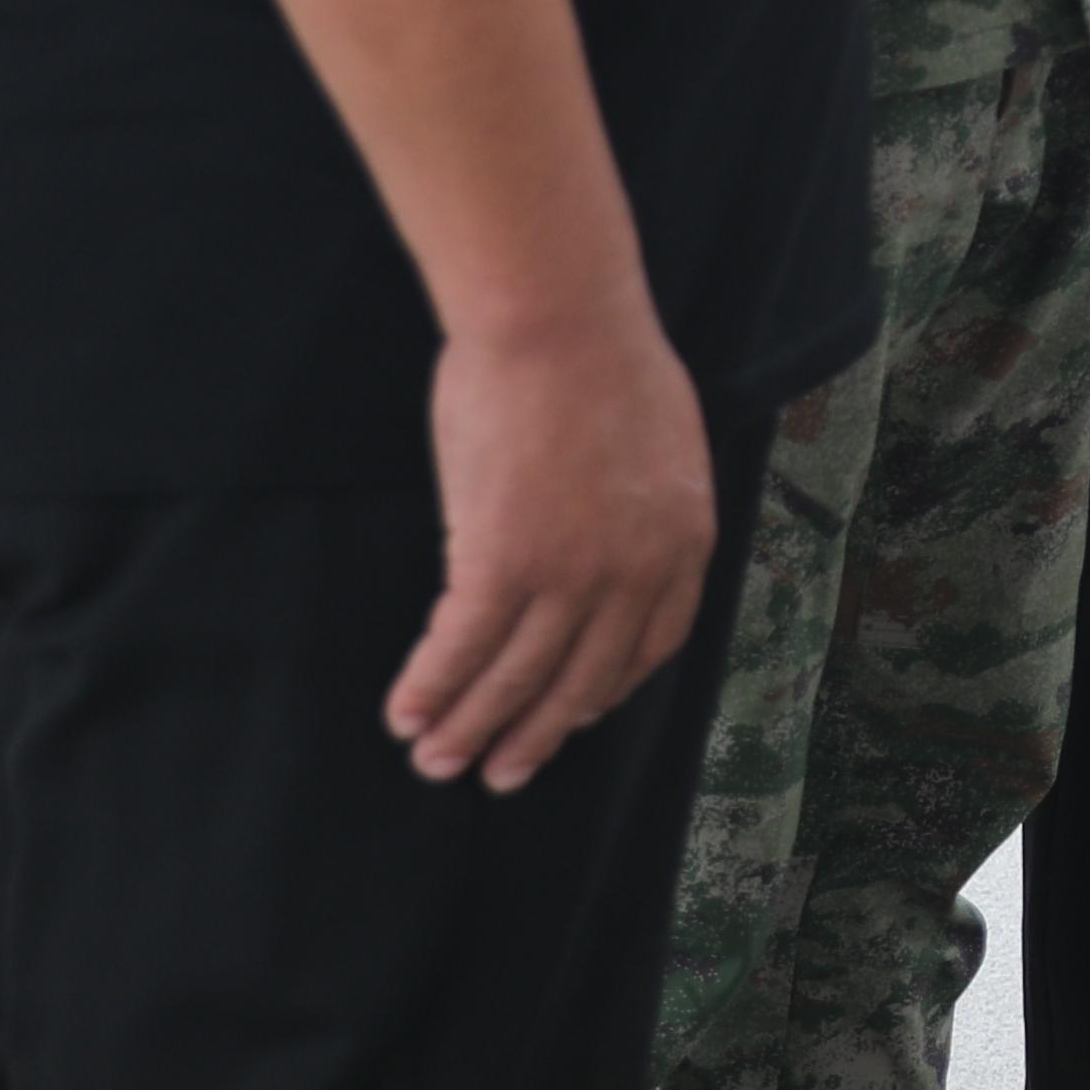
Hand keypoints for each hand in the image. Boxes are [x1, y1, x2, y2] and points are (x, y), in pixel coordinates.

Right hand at [392, 287, 714, 791]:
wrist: (558, 316)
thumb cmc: (600, 360)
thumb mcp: (658, 447)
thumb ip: (640, 511)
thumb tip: (611, 546)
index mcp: (684, 542)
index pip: (649, 647)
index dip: (604, 692)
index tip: (574, 718)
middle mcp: (635, 571)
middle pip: (580, 681)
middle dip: (532, 735)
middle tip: (496, 773)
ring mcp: (571, 572)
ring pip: (515, 676)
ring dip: (469, 726)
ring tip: (436, 759)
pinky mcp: (503, 559)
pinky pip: (461, 647)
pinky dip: (430, 686)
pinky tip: (406, 713)